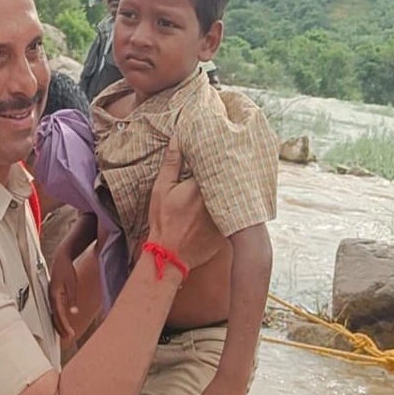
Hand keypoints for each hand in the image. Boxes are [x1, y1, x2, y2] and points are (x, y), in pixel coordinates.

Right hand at [48, 250, 78, 342]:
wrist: (61, 259)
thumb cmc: (66, 270)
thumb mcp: (72, 284)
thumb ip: (72, 299)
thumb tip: (73, 313)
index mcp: (54, 295)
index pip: (59, 314)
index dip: (64, 325)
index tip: (69, 334)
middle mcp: (50, 297)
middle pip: (54, 317)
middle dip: (60, 328)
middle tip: (68, 338)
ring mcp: (50, 297)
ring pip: (53, 314)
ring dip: (59, 325)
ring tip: (65, 334)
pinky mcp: (53, 296)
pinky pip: (54, 310)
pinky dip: (58, 318)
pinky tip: (62, 322)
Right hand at [146, 140, 224, 270]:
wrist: (169, 255)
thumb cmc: (163, 221)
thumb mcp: (161, 190)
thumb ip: (171, 164)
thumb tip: (177, 139)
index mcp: (200, 187)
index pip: (214, 167)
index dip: (215, 159)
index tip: (216, 152)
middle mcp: (216, 201)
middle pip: (226, 182)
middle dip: (225, 174)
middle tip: (227, 164)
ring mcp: (223, 217)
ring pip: (230, 199)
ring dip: (230, 192)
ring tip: (231, 184)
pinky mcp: (227, 231)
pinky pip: (231, 217)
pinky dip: (230, 212)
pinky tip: (228, 209)